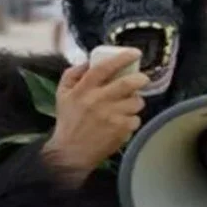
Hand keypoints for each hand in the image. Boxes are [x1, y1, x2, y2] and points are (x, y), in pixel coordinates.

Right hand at [44, 48, 148, 182]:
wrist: (70, 153)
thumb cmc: (68, 121)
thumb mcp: (62, 94)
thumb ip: (72, 74)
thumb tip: (87, 61)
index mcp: (84, 89)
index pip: (104, 67)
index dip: (122, 58)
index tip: (135, 53)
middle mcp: (98, 101)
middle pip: (127, 83)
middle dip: (140, 79)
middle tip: (143, 79)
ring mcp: (111, 116)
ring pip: (136, 102)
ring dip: (136, 102)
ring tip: (129, 105)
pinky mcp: (120, 131)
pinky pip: (136, 119)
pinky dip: (132, 120)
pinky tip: (123, 122)